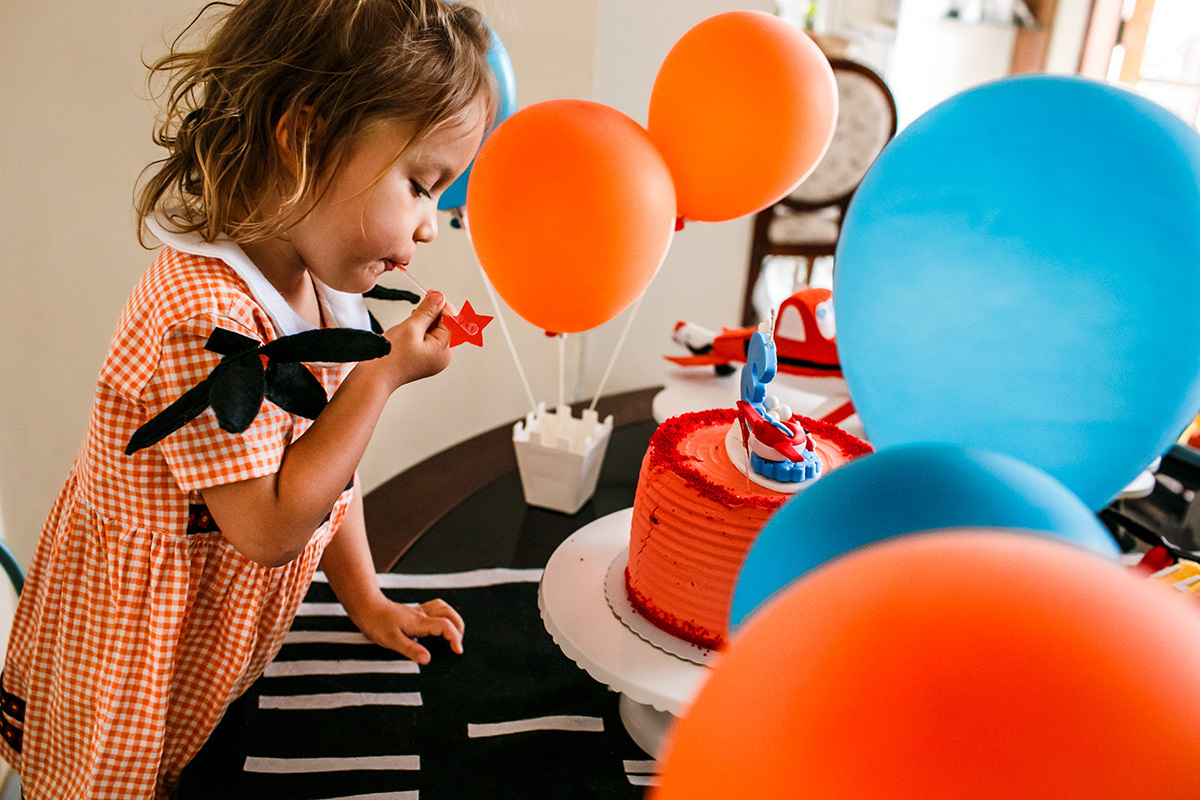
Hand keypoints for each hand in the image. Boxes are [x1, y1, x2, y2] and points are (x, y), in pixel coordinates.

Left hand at [350, 594, 464, 664]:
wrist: (366, 606)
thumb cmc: (376, 623)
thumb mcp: (391, 641)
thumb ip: (410, 650)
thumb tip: (427, 659)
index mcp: (419, 622)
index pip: (445, 626)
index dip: (455, 638)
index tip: (457, 651)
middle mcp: (422, 615)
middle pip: (450, 614)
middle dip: (459, 628)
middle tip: (457, 645)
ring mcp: (418, 611)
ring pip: (444, 608)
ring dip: (454, 619)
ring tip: (455, 633)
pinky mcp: (414, 611)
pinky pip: (435, 608)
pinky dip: (444, 614)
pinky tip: (439, 623)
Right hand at [374, 290, 453, 389]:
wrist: (374, 377)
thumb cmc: (390, 357)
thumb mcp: (411, 327)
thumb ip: (427, 310)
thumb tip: (439, 297)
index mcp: (444, 350)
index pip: (452, 321)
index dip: (442, 305)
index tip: (432, 294)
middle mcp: (442, 355)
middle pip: (446, 325)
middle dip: (433, 313)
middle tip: (420, 306)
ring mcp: (433, 358)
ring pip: (436, 330)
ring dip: (425, 320)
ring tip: (411, 322)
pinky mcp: (423, 357)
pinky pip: (427, 338)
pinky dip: (420, 329)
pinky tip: (410, 328)